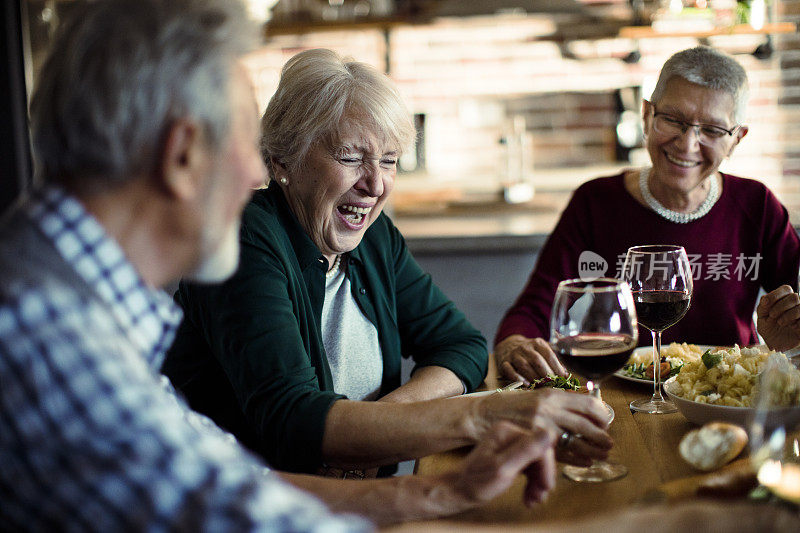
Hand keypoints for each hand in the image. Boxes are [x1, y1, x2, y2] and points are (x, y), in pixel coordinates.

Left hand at [448, 422, 555, 507]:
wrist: (458, 491)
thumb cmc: (476, 482)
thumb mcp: (504, 468)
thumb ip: (526, 450)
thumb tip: (550, 432)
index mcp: (507, 431)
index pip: (540, 445)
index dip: (546, 467)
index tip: (546, 487)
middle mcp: (508, 434)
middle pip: (539, 453)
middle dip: (542, 476)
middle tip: (540, 497)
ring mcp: (508, 444)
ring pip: (535, 462)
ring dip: (538, 482)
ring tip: (534, 500)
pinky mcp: (508, 455)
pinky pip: (528, 466)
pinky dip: (531, 482)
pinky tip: (529, 497)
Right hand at [470, 388, 612, 466]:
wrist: (483, 415)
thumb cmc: (509, 405)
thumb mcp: (535, 396)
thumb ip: (557, 402)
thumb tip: (583, 408)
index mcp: (551, 394)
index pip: (587, 403)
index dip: (602, 415)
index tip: (605, 422)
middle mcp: (549, 409)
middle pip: (586, 423)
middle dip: (602, 435)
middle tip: (608, 442)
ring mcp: (541, 427)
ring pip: (577, 441)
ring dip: (593, 450)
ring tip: (601, 454)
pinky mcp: (534, 444)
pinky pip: (563, 455)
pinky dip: (577, 460)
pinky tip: (585, 462)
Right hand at [494, 335, 567, 384]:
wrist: (509, 347)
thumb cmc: (531, 354)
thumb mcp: (543, 352)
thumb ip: (555, 363)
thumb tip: (567, 377)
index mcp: (537, 343)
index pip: (549, 355)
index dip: (557, 368)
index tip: (562, 378)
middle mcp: (525, 347)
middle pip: (537, 360)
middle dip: (546, 374)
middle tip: (552, 385)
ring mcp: (513, 355)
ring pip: (524, 366)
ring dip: (533, 377)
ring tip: (541, 386)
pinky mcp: (504, 362)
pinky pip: (509, 370)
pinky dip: (517, 378)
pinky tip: (525, 384)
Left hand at [757, 285, 799, 350]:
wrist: (776, 345)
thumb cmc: (770, 330)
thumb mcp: (762, 317)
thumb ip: (763, 307)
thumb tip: (765, 299)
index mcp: (785, 300)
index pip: (786, 289)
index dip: (775, 294)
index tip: (766, 304)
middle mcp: (797, 304)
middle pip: (794, 296)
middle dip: (780, 306)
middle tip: (772, 316)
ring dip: (787, 315)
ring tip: (780, 323)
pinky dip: (796, 323)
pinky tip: (792, 327)